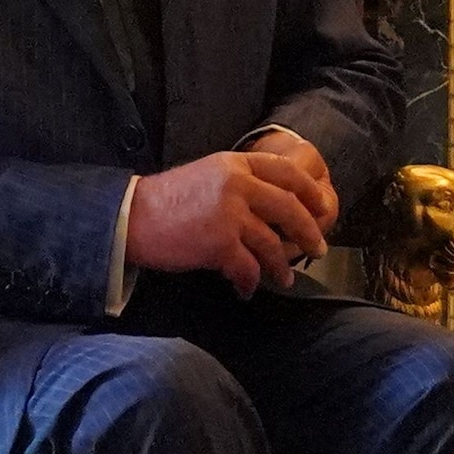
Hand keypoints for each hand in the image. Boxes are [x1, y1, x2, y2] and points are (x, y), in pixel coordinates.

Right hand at [126, 142, 340, 293]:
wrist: (131, 217)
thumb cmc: (165, 201)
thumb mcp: (206, 176)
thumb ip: (238, 182)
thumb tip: (270, 206)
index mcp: (234, 164)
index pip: (285, 171)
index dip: (309, 191)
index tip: (322, 207)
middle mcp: (237, 185)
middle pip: (289, 208)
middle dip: (309, 232)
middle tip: (319, 249)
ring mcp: (230, 215)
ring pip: (272, 243)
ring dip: (281, 266)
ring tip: (285, 278)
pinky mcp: (219, 244)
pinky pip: (248, 268)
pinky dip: (251, 282)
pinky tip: (248, 289)